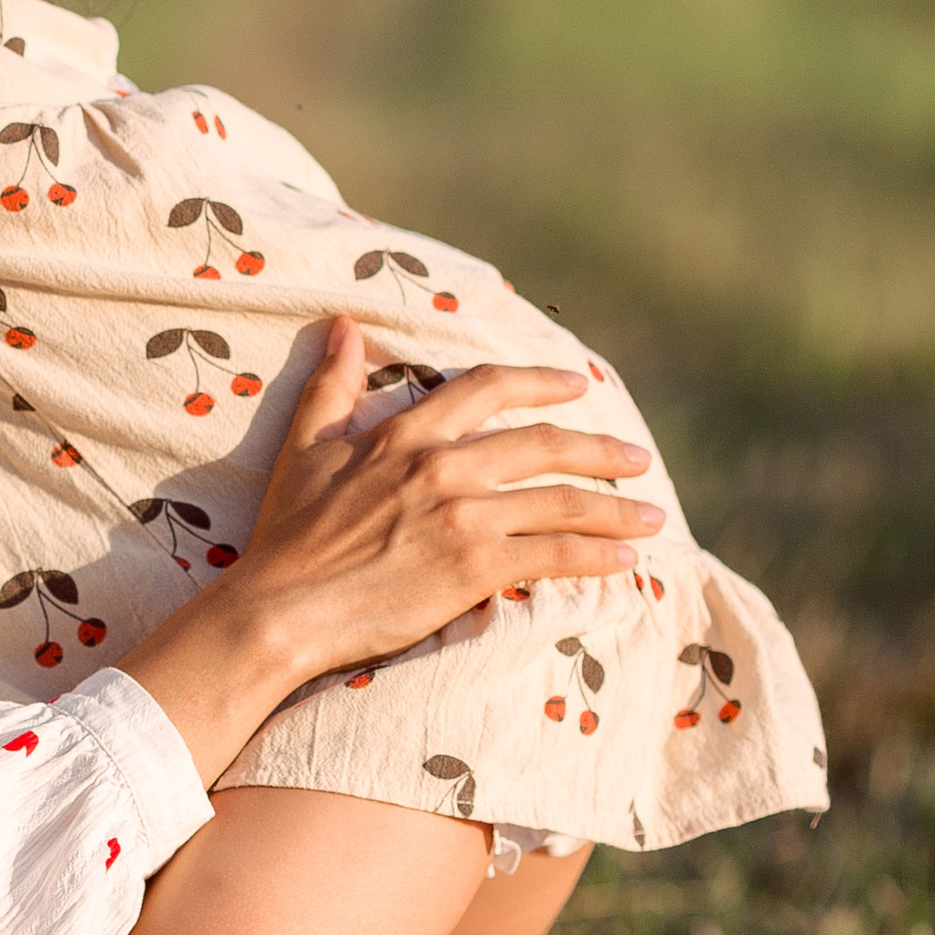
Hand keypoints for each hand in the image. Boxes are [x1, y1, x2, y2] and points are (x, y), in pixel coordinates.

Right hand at [120, 317, 661, 788]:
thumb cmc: (288, 535)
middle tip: (637, 456)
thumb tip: (342, 326)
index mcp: (404, 433)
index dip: (539, 382)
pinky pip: (554, 556)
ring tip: (652, 515)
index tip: (578, 384)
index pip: (487, 389)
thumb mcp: (304, 446)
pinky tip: (627, 561)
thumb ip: (332, 385)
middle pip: (542, 445)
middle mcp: (442, 467)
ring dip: (615, 508)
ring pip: (561, 502)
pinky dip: (598, 556)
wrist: (282, 608)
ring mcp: (463, 518)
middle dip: (600, 449)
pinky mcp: (474, 569)